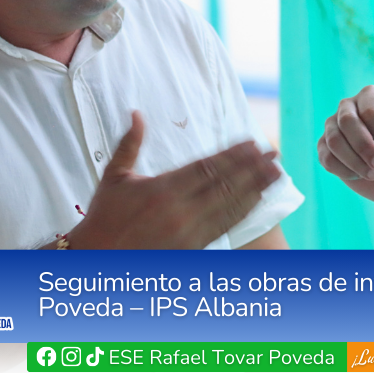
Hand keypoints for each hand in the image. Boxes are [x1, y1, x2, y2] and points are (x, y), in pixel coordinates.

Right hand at [70, 111, 280, 248]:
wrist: (97, 260)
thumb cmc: (104, 218)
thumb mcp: (114, 178)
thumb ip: (129, 144)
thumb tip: (136, 113)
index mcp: (163, 188)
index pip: (207, 166)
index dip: (233, 154)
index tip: (252, 142)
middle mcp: (180, 210)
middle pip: (225, 184)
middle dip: (253, 168)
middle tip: (275, 154)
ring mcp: (189, 232)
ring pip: (229, 206)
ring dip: (256, 188)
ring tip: (276, 175)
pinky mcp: (192, 249)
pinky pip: (224, 227)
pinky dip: (243, 213)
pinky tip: (256, 201)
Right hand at [317, 50, 373, 214]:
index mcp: (371, 96)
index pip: (368, 109)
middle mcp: (350, 107)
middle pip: (346, 123)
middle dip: (366, 149)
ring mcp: (334, 127)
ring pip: (334, 141)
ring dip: (357, 163)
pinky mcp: (326, 148)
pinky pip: (326, 157)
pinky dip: (346, 171)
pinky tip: (360, 174)